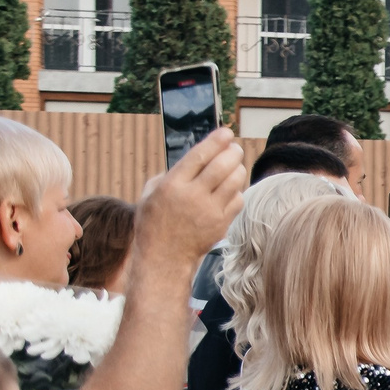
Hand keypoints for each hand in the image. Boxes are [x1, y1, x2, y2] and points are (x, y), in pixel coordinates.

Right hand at [134, 128, 246, 263]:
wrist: (164, 256)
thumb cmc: (154, 222)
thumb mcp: (151, 193)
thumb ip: (170, 174)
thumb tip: (194, 159)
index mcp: (172, 185)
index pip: (200, 155)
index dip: (216, 141)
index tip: (226, 132)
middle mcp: (192, 196)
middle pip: (222, 165)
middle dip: (233, 152)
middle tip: (234, 148)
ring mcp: (209, 211)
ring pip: (235, 181)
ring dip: (238, 168)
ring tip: (234, 166)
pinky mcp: (221, 224)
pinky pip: (238, 200)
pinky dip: (237, 191)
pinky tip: (231, 189)